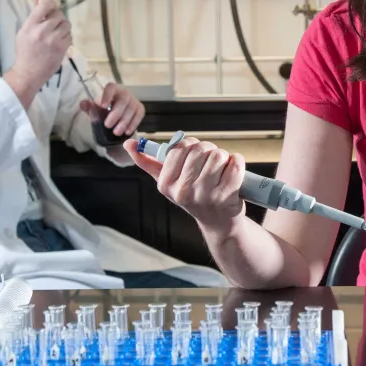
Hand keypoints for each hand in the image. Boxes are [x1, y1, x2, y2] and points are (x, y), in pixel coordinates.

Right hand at [7, 0, 71, 91]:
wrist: (28, 73)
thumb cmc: (25, 52)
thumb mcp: (23, 33)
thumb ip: (33, 19)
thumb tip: (41, 3)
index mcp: (30, 26)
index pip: (44, 5)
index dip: (50, 3)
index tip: (49, 7)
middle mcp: (42, 31)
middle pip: (58, 14)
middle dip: (57, 16)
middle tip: (54, 22)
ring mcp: (53, 40)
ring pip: (66, 24)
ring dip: (63, 26)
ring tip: (57, 32)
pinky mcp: (62, 48)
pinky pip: (70, 36)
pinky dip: (66, 36)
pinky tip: (60, 41)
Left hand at [79, 82, 144, 136]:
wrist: (116, 117)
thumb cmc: (104, 111)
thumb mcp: (95, 109)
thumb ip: (89, 107)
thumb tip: (83, 104)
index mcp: (112, 90)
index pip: (111, 87)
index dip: (107, 95)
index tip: (102, 106)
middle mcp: (124, 93)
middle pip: (123, 100)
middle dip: (116, 113)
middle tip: (107, 125)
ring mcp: (134, 100)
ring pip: (131, 109)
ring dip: (124, 122)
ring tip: (116, 132)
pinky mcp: (140, 109)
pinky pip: (139, 115)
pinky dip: (133, 124)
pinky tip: (127, 132)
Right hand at [121, 136, 246, 233]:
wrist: (217, 221)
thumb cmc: (193, 195)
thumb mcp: (168, 182)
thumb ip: (148, 162)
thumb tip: (128, 144)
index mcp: (166, 184)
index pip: (180, 147)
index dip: (191, 146)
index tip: (193, 156)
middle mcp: (183, 191)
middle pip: (200, 149)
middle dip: (208, 151)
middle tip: (209, 165)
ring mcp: (206, 195)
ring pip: (218, 155)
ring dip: (223, 157)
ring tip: (220, 171)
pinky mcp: (227, 195)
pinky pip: (235, 163)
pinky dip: (237, 162)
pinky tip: (232, 171)